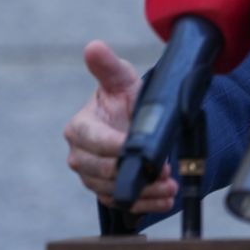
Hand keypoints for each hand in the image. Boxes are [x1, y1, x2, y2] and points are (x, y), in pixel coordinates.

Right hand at [63, 40, 176, 214]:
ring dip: (143, 192)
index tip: (138, 147)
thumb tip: (94, 46)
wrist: (132, 118)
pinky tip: (165, 200)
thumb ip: (108, 66)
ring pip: (112, 189)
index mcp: (79, 128)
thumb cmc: (124, 97)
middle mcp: (79, 155)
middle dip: (132, 173)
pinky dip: (144, 204)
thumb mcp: (120, 79)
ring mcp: (90, 175)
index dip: (114, 146)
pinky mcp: (104, 190)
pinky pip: (120, 202)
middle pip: (100, 171)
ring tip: (170, 188)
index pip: (92, 141)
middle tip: (163, 171)